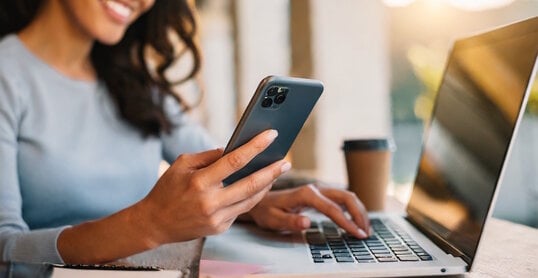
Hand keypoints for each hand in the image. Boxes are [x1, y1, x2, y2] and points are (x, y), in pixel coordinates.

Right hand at [137, 129, 290, 244]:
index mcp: (199, 182)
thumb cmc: (167, 189)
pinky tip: (258, 187)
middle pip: (251, 184)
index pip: (235, 160)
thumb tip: (232, 150)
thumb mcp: (181, 165)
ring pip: (251, 200)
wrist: (155, 223)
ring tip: (276, 172)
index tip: (271, 135)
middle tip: (286, 161)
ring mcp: (216, 218)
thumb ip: (208, 156)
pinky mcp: (220, 228)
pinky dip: (251, 197)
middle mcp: (210, 202)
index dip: (256, 146)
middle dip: (272, 171)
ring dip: (267, 185)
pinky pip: (241, 210)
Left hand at [247, 185, 369, 237]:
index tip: (358, 234)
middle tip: (366, 232)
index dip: (347, 222)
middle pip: (346, 197)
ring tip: (365, 229)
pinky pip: (342, 200)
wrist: (260, 201)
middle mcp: (316, 189)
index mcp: (306, 194)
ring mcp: (319, 190)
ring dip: (359, 211)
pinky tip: (356, 221)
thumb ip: (291, 221)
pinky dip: (353, 209)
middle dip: (360, 214)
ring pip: (347, 196)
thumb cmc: (267, 211)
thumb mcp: (274, 220)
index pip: (333, 208)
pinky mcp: (321, 195)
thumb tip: (307, 223)